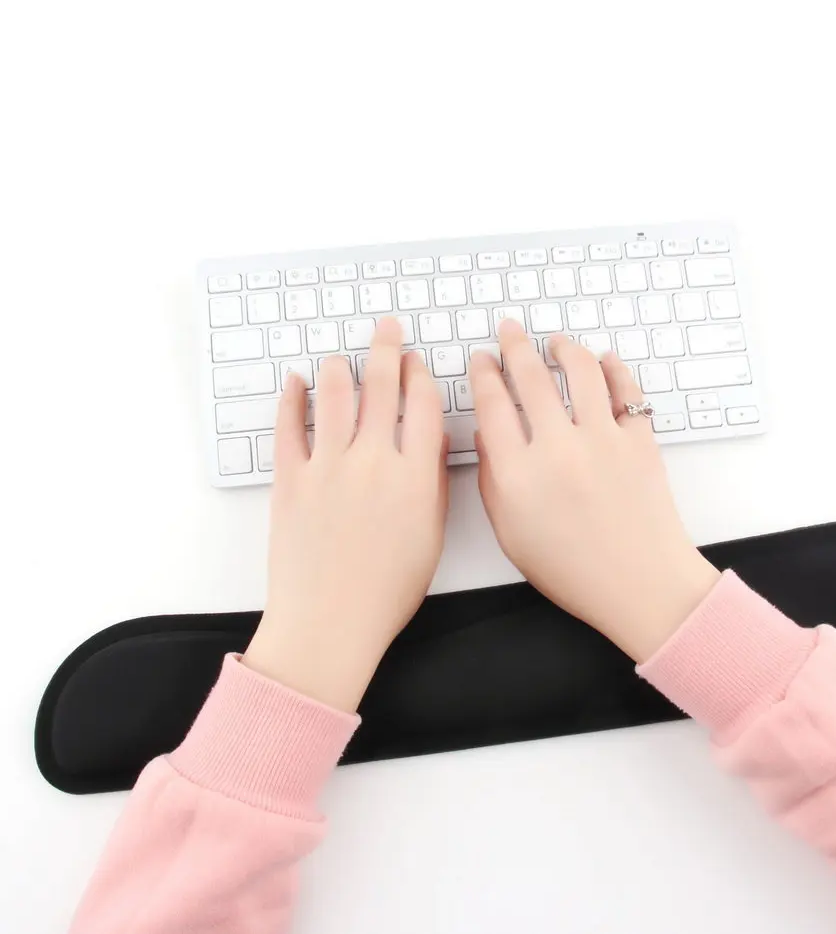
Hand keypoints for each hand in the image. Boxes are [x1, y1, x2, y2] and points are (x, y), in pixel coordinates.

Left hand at [244, 317, 447, 711]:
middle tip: (387, 328)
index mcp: (412, 475)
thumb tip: (432, 439)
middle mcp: (371, 460)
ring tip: (342, 356)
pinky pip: (287, 427)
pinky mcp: (290, 480)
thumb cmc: (387, 590)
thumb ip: (432, 481)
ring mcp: (326, 467)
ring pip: (334, 396)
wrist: (330, 622)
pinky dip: (291, 400)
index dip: (421, 376)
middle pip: (380, 387)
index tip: (418, 363)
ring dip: (340, 368)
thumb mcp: (430, 535)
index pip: (422, 405)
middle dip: (386, 349)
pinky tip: (294, 383)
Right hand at [470, 320, 719, 662]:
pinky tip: (604, 361)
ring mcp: (602, 440)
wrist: (641, 585)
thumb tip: (486, 436)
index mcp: (518, 474)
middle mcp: (558, 448)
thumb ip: (491, 483)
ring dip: (564, 348)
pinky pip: (626, 390)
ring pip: (580, 371)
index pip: (491, 405)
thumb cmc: (574, 571)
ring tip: (556, 342)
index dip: (483, 374)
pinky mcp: (639, 441)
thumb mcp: (512, 535)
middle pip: (530, 378)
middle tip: (509, 331)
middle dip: (514, 346)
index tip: (481, 361)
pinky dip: (614, 368)